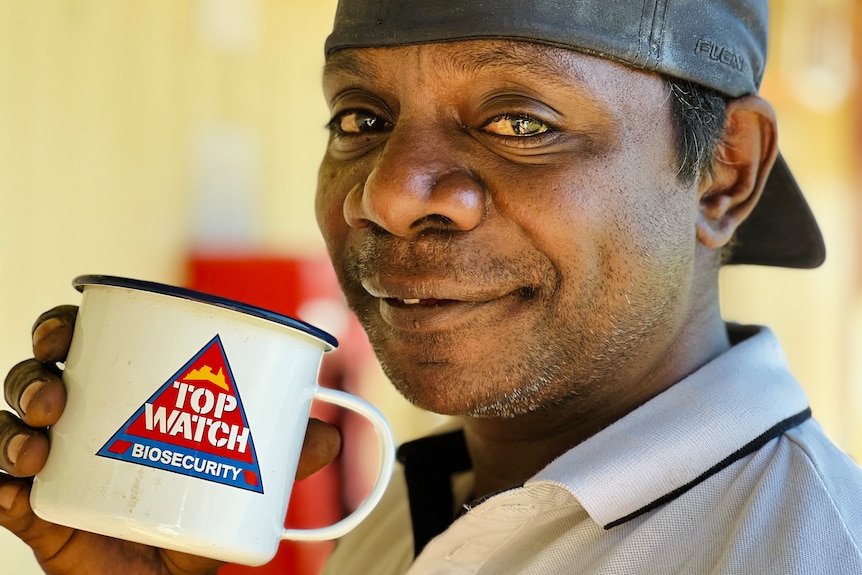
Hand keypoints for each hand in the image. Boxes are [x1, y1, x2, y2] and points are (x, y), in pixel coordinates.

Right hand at [0, 305, 341, 574]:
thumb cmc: (197, 517)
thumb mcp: (240, 480)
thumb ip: (283, 456)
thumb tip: (331, 433)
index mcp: (117, 398)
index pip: (80, 345)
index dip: (65, 327)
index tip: (68, 327)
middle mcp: (76, 425)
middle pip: (35, 378)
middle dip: (34, 375)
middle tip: (56, 392)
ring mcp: (52, 468)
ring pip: (11, 428)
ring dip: (14, 427)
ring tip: (38, 443)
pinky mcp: (36, 513)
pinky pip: (1, 492)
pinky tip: (10, 489)